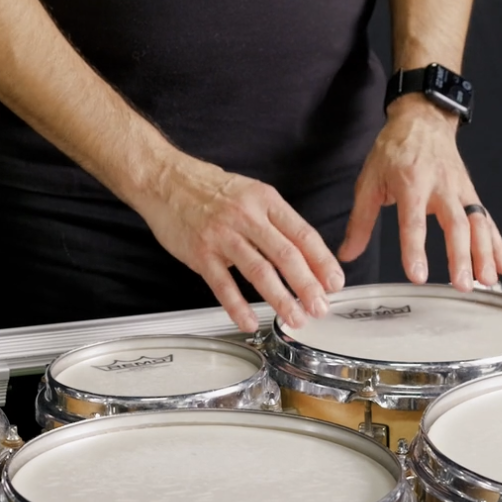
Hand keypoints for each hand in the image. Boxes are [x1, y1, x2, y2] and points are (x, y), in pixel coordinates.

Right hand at [138, 157, 345, 332]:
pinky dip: (237, 307)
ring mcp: (223, 235)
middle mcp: (247, 217)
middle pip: (286, 255)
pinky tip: (249, 321)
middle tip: (320, 308)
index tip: (335, 283)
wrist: (165, 180)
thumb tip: (306, 255)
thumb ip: (276, 222)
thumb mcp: (252, 194)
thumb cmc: (210, 189)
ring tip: (295, 318)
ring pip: (259, 272)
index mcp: (266, 201)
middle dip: (307, 286)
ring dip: (280, 299)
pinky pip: (222, 285)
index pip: (303, 234)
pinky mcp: (200, 252)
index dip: (323, 262)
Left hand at [339, 97, 501, 288]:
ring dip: (485, 254)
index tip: (418, 276)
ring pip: (478, 224)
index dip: (415, 249)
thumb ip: (360, 222)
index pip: (413, 221)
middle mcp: (441, 187)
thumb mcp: (369, 181)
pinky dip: (497, 244)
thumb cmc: (395, 150)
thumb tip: (347, 255)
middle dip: (461, 256)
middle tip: (461, 285)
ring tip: (486, 281)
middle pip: (455, 225)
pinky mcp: (471, 194)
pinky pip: (487, 221)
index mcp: (411, 183)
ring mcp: (460, 191)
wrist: (423, 120)